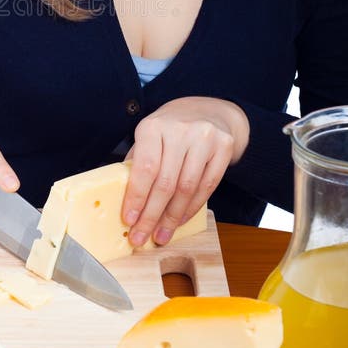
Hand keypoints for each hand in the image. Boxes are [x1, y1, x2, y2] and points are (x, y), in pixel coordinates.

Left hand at [121, 96, 248, 246]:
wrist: (209, 110)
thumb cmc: (170, 129)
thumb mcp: (149, 136)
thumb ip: (137, 162)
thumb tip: (123, 199)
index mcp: (154, 126)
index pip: (145, 167)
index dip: (137, 197)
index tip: (129, 220)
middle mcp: (180, 130)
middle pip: (166, 182)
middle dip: (152, 215)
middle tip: (141, 237)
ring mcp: (205, 138)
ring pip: (187, 188)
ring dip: (172, 218)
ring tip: (161, 235)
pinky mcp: (224, 147)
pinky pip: (207, 187)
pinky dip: (191, 208)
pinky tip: (179, 220)